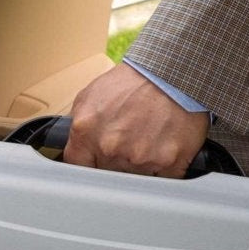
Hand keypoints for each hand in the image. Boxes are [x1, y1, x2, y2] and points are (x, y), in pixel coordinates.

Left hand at [64, 63, 208, 177]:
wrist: (172, 71)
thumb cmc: (134, 81)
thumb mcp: (90, 96)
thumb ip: (78, 127)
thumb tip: (76, 149)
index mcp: (86, 131)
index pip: (77, 166)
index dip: (87, 164)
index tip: (94, 162)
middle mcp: (111, 147)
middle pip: (107, 174)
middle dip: (115, 162)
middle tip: (128, 141)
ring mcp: (140, 158)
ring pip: (134, 178)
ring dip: (139, 165)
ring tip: (147, 139)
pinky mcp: (168, 162)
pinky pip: (162, 178)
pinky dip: (163, 167)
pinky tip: (164, 146)